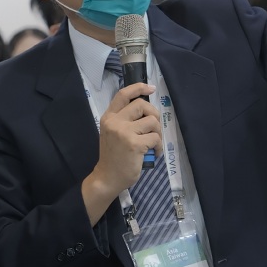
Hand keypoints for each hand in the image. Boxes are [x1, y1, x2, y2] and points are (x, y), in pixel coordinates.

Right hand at [88, 83, 161, 198]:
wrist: (107, 178)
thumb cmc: (113, 157)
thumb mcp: (112, 133)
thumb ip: (124, 120)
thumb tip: (147, 110)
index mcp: (109, 117)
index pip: (123, 94)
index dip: (138, 87)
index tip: (151, 88)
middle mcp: (115, 122)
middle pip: (142, 105)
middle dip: (154, 114)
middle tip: (154, 127)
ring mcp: (124, 132)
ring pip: (152, 121)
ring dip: (158, 132)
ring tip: (154, 143)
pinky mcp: (134, 144)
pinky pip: (155, 138)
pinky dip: (159, 146)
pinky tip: (154, 153)